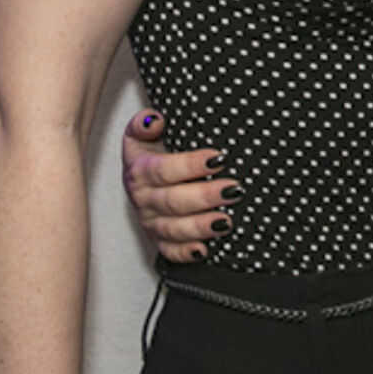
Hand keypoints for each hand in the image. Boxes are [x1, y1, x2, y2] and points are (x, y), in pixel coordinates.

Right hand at [120, 108, 236, 263]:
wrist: (140, 179)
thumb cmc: (151, 154)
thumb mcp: (143, 134)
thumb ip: (145, 124)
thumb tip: (154, 120)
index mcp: (140, 171)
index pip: (163, 169)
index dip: (190, 164)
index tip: (218, 158)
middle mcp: (143, 199)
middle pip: (172, 201)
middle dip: (204, 196)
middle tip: (232, 190)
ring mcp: (151, 222)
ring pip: (173, 229)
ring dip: (200, 226)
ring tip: (227, 221)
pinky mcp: (159, 240)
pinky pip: (169, 251)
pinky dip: (185, 253)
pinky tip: (203, 250)